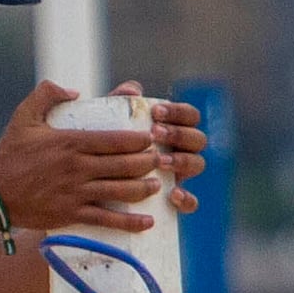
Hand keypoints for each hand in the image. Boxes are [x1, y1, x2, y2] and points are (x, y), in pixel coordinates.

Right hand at [0, 80, 179, 240]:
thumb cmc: (9, 154)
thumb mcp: (24, 116)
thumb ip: (47, 94)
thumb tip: (74, 90)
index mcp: (71, 142)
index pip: (115, 139)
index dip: (139, 140)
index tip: (151, 139)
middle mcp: (78, 167)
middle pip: (125, 165)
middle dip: (149, 162)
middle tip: (161, 160)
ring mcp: (76, 192)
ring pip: (121, 190)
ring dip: (144, 188)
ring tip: (157, 184)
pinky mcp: (72, 214)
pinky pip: (107, 219)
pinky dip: (130, 222)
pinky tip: (147, 222)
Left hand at [117, 84, 207, 215]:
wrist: (95, 176)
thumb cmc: (107, 141)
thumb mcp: (110, 120)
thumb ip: (120, 101)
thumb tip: (133, 91)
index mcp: (175, 127)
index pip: (190, 115)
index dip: (177, 112)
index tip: (155, 112)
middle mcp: (183, 149)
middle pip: (197, 138)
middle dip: (179, 134)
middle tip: (155, 133)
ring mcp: (182, 174)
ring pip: (198, 164)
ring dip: (182, 160)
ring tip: (159, 161)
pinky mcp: (176, 198)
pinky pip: (192, 202)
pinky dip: (187, 199)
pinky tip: (173, 195)